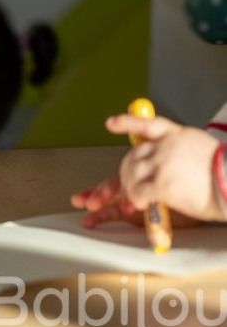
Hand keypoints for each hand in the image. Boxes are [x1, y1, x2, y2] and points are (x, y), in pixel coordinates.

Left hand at [70, 114, 222, 225]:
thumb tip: (168, 161)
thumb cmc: (226, 173)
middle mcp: (165, 145)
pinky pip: (138, 192)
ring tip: (135, 198)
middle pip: (133, 155)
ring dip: (130, 187)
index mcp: (177, 134)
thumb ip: (180, 150)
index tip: (111, 123)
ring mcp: (161, 163)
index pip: (146, 124)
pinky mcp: (162, 183)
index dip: (127, 123)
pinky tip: (140, 204)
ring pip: (131, 173)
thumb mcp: (201, 149)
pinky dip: (136, 199)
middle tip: (126, 185)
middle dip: (126, 172)